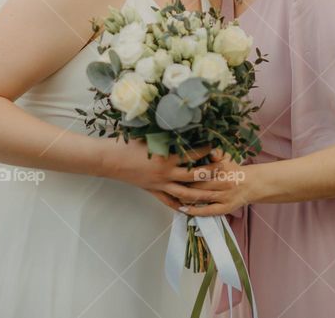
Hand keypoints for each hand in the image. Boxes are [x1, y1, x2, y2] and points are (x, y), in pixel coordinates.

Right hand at [100, 139, 220, 211]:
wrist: (110, 160)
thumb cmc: (128, 144)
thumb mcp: (149, 136)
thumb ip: (167, 135)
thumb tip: (183, 126)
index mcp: (166, 158)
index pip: (192, 155)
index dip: (207, 151)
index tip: (218, 146)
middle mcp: (166, 174)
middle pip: (194, 176)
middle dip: (210, 174)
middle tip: (224, 171)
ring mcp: (160, 185)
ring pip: (185, 194)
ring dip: (201, 194)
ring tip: (214, 193)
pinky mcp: (153, 191)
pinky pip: (169, 201)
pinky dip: (180, 206)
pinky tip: (190, 209)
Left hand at [178, 150, 259, 216]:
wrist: (252, 184)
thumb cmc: (234, 170)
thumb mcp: (226, 158)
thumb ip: (216, 153)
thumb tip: (208, 150)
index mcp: (222, 169)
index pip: (201, 171)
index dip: (186, 172)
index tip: (174, 171)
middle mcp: (224, 183)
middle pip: (199, 184)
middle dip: (183, 184)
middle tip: (169, 183)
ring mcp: (224, 197)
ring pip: (201, 197)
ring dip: (186, 197)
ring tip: (172, 195)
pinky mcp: (225, 208)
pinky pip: (207, 211)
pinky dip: (195, 211)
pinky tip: (183, 209)